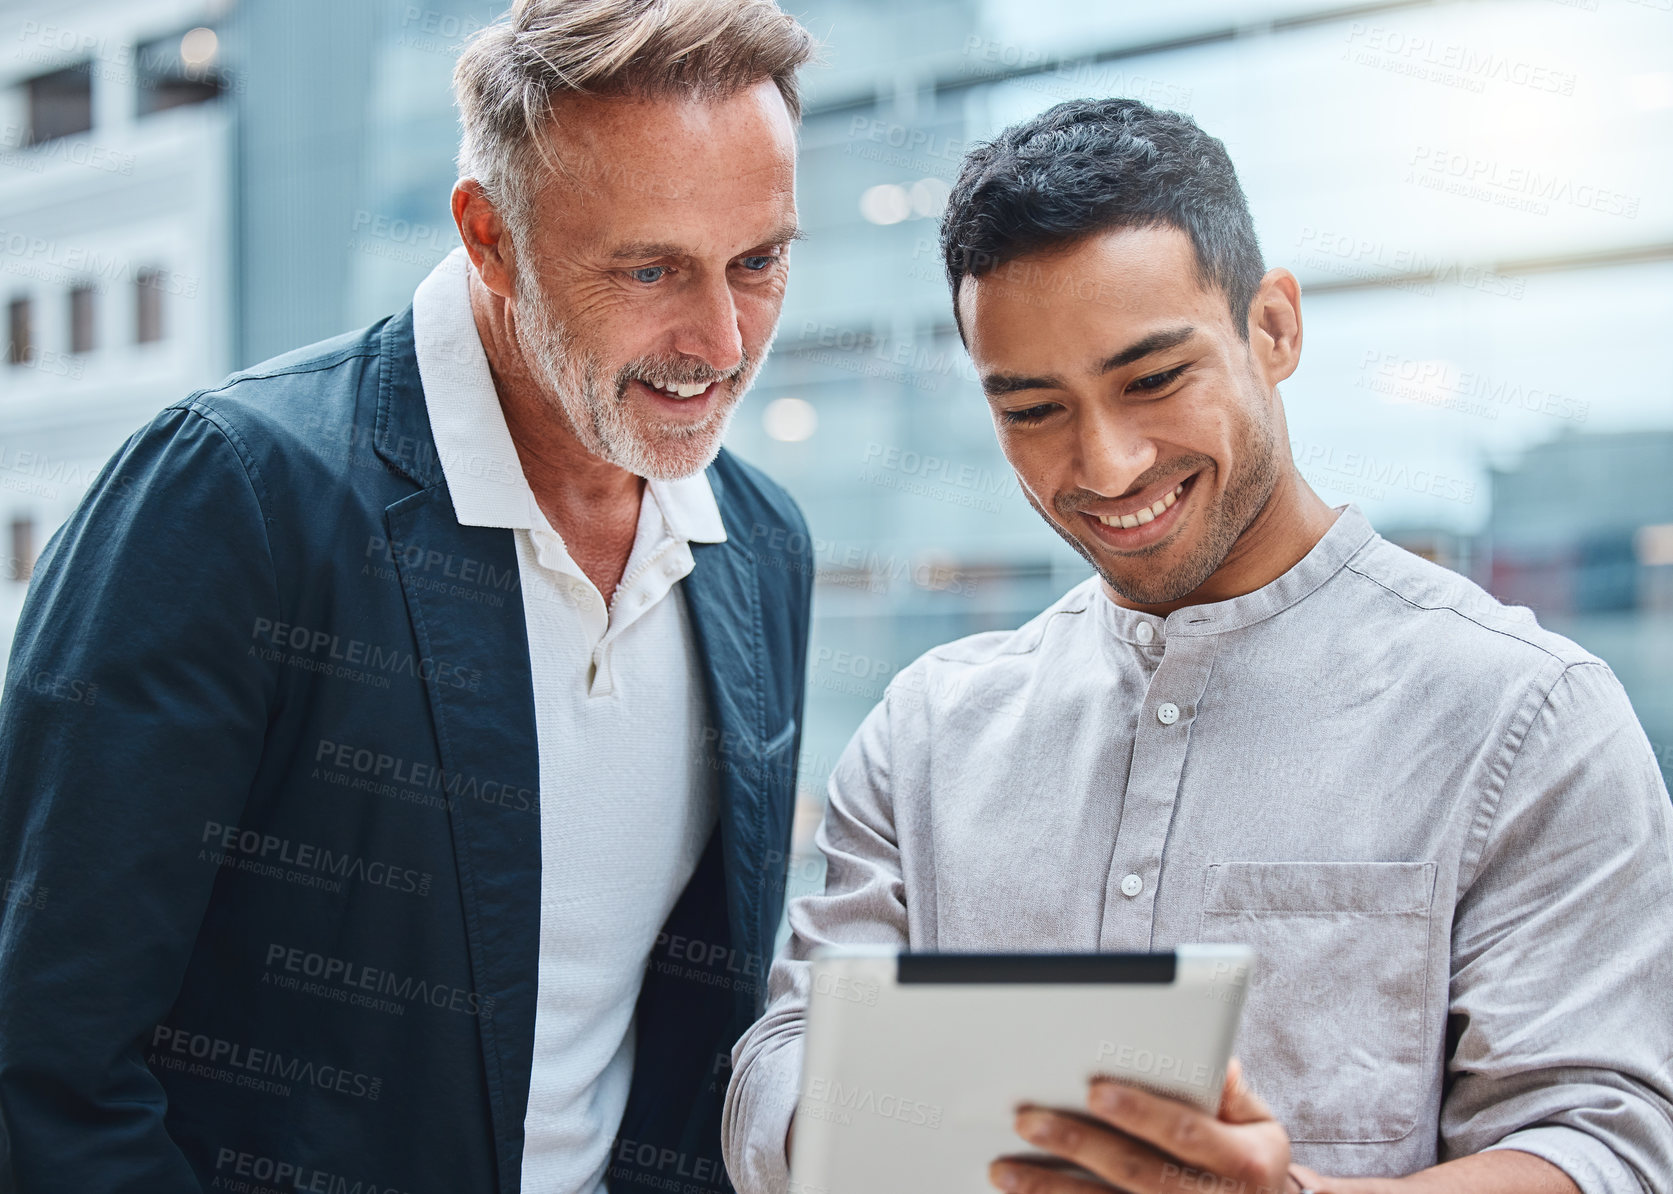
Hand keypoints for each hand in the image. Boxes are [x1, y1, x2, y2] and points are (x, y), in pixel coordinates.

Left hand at [989, 1058, 1308, 1193]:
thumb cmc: (1248, 1157)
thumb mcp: (1258, 1123)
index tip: (1094, 1088)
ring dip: (1051, 1190)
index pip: (1187, 1132)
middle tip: (1026, 1119)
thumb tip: (1214, 1061)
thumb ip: (1230, 1092)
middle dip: (1078, 1145)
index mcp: (1246, 1163)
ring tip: (1003, 1169)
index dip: (1141, 1111)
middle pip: (1137, 1173)